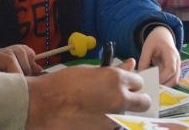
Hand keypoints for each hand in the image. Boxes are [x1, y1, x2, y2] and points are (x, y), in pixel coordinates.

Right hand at [25, 59, 150, 129]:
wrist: (44, 105)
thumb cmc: (62, 84)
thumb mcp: (89, 71)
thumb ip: (112, 70)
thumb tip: (130, 64)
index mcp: (116, 79)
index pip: (138, 81)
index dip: (130, 83)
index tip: (123, 85)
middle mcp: (120, 98)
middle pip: (144, 102)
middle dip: (136, 99)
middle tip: (122, 99)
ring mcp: (114, 118)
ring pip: (129, 115)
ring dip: (121, 111)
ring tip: (101, 108)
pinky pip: (115, 124)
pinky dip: (109, 121)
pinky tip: (94, 116)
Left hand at [138, 26, 180, 85]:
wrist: (163, 35)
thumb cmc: (155, 40)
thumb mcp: (147, 47)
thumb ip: (144, 61)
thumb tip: (140, 76)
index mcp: (171, 53)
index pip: (170, 69)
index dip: (162, 77)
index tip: (151, 82)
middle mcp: (177, 61)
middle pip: (174, 78)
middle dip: (163, 85)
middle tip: (150, 88)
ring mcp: (177, 66)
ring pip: (174, 81)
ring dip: (164, 86)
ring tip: (151, 88)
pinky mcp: (175, 70)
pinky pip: (171, 80)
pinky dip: (164, 84)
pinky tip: (154, 85)